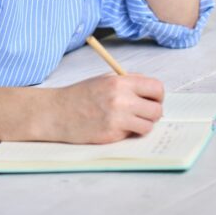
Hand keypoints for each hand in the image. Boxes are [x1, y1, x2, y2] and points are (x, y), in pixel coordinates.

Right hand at [48, 74, 164, 144]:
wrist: (57, 112)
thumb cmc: (81, 95)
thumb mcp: (105, 79)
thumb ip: (128, 82)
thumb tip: (151, 90)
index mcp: (121, 82)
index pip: (156, 88)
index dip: (158, 95)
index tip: (153, 99)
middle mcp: (121, 99)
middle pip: (157, 110)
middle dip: (154, 113)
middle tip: (145, 114)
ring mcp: (117, 119)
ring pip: (148, 126)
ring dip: (143, 125)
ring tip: (131, 122)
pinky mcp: (111, 135)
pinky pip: (132, 135)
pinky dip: (129, 133)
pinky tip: (117, 128)